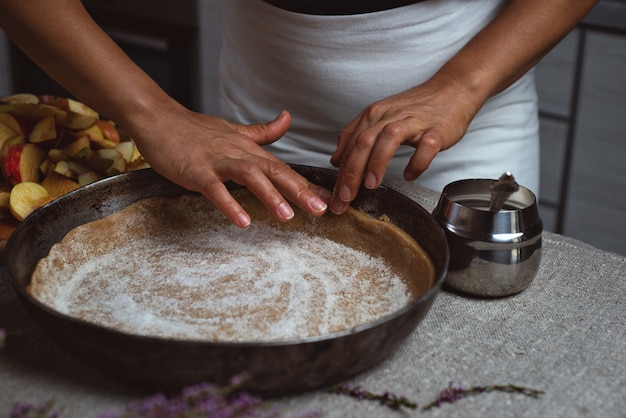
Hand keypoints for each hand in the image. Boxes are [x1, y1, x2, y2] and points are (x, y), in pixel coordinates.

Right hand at [128, 106, 329, 227]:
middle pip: (273, 171)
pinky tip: (242, 221)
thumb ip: (262, 131)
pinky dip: (229, 204)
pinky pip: (215, 188)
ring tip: (287, 216)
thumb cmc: (195, 129)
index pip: (282, 167)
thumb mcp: (233, 130)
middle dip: (298, 191)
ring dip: (269, 196)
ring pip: (249, 176)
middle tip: (319, 210)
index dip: (305, 183)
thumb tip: (287, 118)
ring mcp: (217, 161)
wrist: (159, 118)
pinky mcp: (196, 171)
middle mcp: (238, 153)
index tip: (327, 199)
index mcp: (248, 148)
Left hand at [329, 75, 480, 213]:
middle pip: (364, 142)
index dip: (341, 171)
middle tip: (345, 196)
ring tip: (371, 185)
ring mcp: (414, 122)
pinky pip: (426, 146)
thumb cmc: (415, 108)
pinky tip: (410, 176)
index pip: (351, 144)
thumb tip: (336, 160)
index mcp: (374, 115)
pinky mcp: (436, 129)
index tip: (335, 195)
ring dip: (377, 163)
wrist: (452, 90)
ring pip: (389, 139)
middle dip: (352, 171)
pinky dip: (417, 162)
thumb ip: (356, 136)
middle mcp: (390, 116)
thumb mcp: (380, 117)